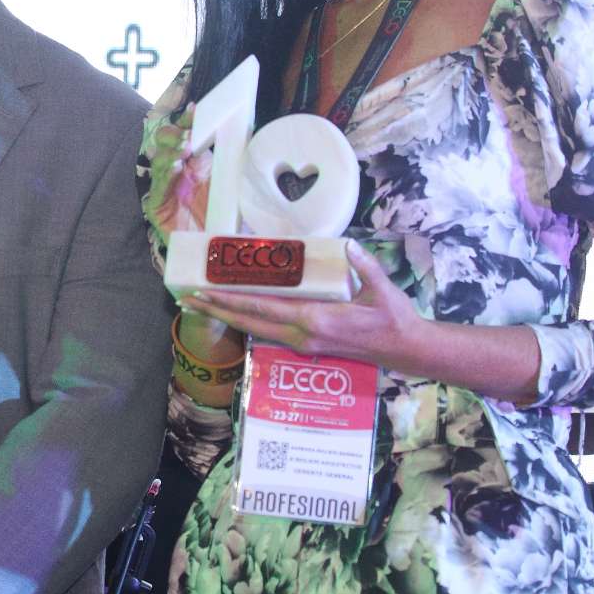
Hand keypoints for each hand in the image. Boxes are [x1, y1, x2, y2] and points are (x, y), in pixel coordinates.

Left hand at [189, 241, 420, 368]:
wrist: (404, 349)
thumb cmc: (393, 317)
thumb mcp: (382, 289)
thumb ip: (364, 266)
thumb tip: (349, 245)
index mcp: (316, 320)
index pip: (263, 308)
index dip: (231, 300)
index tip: (205, 292)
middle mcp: (303, 336)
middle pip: (250, 322)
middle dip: (218, 310)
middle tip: (188, 298)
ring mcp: (304, 345)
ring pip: (258, 330)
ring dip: (231, 317)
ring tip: (205, 305)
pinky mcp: (308, 347)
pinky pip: (271, 333)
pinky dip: (250, 322)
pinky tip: (238, 313)